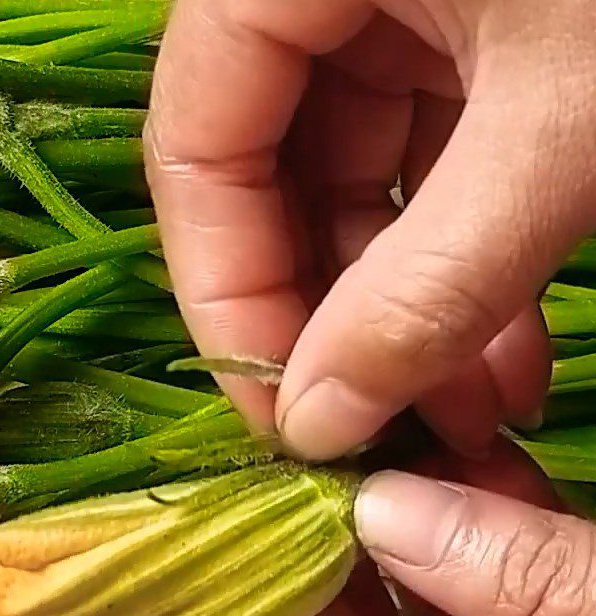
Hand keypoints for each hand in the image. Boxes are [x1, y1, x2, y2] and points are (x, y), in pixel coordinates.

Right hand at [145, 0, 595, 460]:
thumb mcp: (562, 126)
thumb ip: (430, 285)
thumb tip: (319, 424)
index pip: (197, 152)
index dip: (228, 296)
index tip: (285, 414)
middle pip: (269, 184)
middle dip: (332, 324)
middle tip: (384, 431)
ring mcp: (390, 9)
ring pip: (352, 194)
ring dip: (405, 318)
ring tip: (467, 418)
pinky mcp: (461, 38)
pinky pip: (424, 171)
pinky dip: (457, 269)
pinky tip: (503, 359)